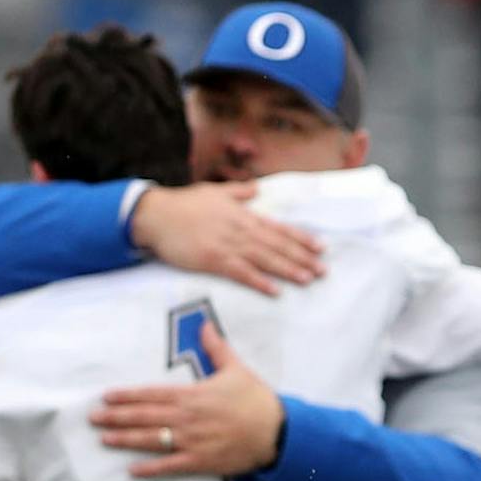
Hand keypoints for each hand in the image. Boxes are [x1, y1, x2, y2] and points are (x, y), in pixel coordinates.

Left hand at [92, 319, 286, 478]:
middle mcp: (186, 418)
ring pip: (151, 440)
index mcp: (191, 395)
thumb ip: (216, 348)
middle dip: (116, 417)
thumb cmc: (257, 399)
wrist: (277, 432)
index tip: (106, 397)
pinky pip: (170, 466)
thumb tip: (205, 324)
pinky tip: (132, 470)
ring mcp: (192, 441)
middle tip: (93, 418)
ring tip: (104, 439)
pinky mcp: (201, 461)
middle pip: (144, 416)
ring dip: (125, 439)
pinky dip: (151, 469)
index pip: (150, 394)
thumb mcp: (236, 368)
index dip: (126, 396)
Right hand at [128, 182, 323, 296]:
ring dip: (287, 269)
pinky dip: (259, 281)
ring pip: (264, 259)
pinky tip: (275, 290)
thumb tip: (257, 190)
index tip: (320, 247)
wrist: (156, 214)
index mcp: (242, 215)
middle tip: (323, 270)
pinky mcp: (213, 260)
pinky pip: (241, 273)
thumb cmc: (184, 204)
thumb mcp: (214, 192)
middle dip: (302, 257)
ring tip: (308, 279)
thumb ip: (239, 192)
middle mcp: (240, 229)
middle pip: (277, 245)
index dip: (301, 238)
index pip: (278, 228)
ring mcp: (227, 245)